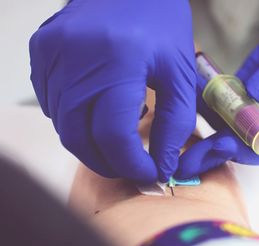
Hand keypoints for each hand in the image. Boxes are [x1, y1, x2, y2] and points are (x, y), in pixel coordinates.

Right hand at [30, 0, 196, 182]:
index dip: (131, 164)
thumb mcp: (179, 71)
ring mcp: (51, 52)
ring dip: (89, 142)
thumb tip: (162, 166)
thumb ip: (175, 122)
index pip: (113, 134)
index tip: (149, 173)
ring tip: (117, 138)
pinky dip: (73, 118)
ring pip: (62, 124)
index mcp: (117, 60)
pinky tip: (96, 110)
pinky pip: (51, 102)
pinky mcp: (41, 49)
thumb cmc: (161, 21)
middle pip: (78, 136)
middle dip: (106, 162)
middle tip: (130, 167)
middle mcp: (75, 57)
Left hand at [176, 19, 258, 178]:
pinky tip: (183, 113)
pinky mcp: (241, 107)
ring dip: (205, 143)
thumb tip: (257, 92)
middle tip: (190, 158)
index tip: (222, 144)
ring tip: (181, 146)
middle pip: (246, 146)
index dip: (247, 149)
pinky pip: (221, 114)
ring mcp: (255, 117)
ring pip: (229, 135)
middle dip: (217, 152)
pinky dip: (204, 113)